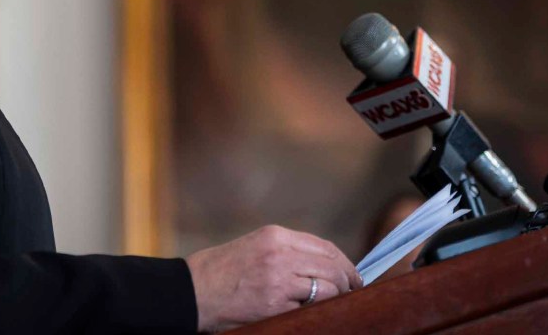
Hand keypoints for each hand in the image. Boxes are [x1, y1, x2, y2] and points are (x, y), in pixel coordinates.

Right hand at [185, 225, 362, 332]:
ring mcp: (278, 279)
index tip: (353, 274)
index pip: (324, 246)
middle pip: (331, 265)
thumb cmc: (221, 270)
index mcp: (275, 235)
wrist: (194, 290)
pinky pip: (310, 306)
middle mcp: (279, 253)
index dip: (344, 262)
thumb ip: (286, 250)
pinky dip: (317, 309)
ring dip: (336, 296)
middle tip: (353, 291)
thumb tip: (322, 264)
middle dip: (347, 280)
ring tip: (337, 302)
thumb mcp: (254, 246)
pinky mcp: (275, 304)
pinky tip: (316, 310)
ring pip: (326, 286)